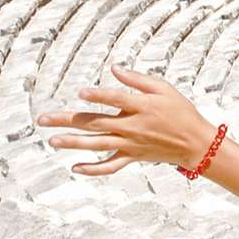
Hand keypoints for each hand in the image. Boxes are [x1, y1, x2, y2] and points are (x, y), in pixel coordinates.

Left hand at [37, 66, 219, 175]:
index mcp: (141, 107)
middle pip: (95, 123)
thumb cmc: (181, 112)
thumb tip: (114, 69)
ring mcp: (131, 144)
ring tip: (52, 141)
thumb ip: (138, 80)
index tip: (80, 93)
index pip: (116, 100)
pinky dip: (93, 169)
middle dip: (67, 120)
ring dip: (73, 143)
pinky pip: (111, 166)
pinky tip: (75, 168)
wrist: (196, 143)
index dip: (99, 96)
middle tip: (43, 119)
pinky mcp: (133, 157)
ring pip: (97, 144)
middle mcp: (133, 127)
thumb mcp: (165, 89)